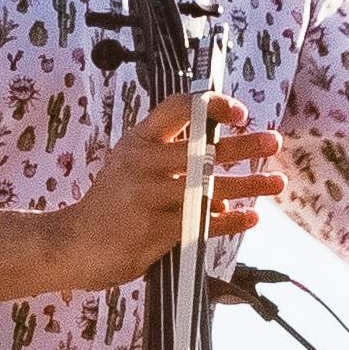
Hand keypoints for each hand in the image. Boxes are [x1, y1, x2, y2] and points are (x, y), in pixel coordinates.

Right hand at [0, 92, 283, 305]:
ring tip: (276, 182)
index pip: (178, 108)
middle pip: (202, 149)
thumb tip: (221, 167)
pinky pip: (204, 224)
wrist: (71, 244)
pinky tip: (250, 216)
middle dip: (243, 146)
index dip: (213, 105)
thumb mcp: (130, 166)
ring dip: (248, 185)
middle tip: (273, 142)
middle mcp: (143, 164)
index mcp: (138, 141)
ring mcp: (148, 197)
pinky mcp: (154, 231)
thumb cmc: (109, 205)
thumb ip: (170, 160)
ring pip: (210, 189)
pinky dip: (231, 221)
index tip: (239, 114)